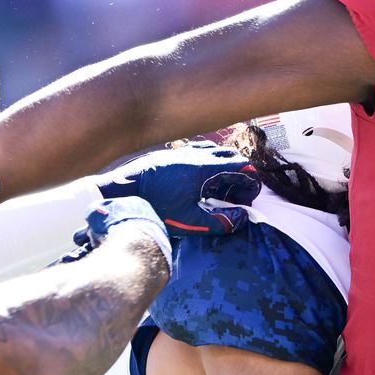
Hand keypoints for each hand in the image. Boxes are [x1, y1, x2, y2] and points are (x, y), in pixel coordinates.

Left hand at [99, 155, 260, 219]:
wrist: (123, 188)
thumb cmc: (155, 205)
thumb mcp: (188, 221)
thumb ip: (217, 222)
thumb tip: (240, 218)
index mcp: (204, 168)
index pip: (241, 166)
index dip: (250, 182)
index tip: (248, 200)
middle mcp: (195, 154)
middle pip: (230, 157)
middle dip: (239, 175)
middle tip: (236, 197)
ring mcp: (182, 151)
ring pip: (214, 153)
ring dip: (223, 168)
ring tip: (218, 191)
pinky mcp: (170, 154)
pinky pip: (197, 153)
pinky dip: (207, 164)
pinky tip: (198, 183)